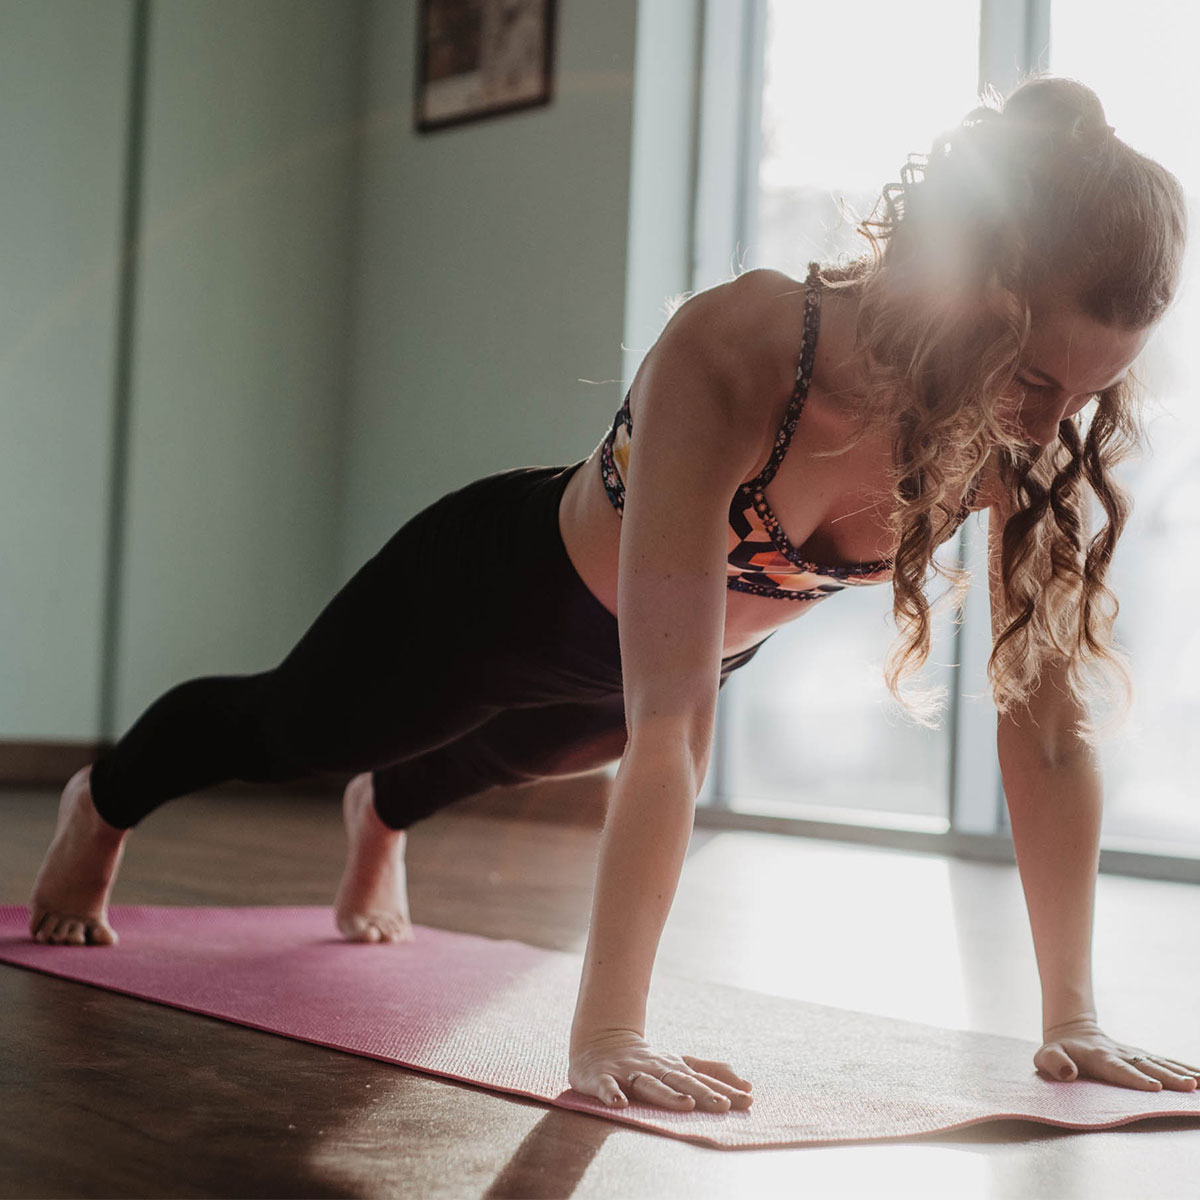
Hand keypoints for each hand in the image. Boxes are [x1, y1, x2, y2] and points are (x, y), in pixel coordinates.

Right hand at [569, 1028, 752, 1112]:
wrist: (600, 1043)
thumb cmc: (647, 1062)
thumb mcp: (679, 1065)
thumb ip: (711, 1073)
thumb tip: (747, 1085)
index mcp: (673, 1068)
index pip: (702, 1080)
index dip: (723, 1090)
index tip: (748, 1099)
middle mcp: (654, 1069)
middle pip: (680, 1081)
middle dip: (702, 1092)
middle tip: (723, 1106)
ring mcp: (628, 1073)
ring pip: (649, 1084)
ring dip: (667, 1094)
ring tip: (686, 1104)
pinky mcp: (601, 1077)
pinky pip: (606, 1086)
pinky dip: (612, 1094)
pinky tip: (620, 1104)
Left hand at [1036, 1016, 1199, 1091]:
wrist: (1071, 1031)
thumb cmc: (1058, 1051)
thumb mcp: (1045, 1056)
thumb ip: (1053, 1062)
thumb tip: (1068, 1073)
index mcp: (1099, 1057)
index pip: (1118, 1069)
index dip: (1135, 1078)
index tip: (1154, 1088)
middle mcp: (1121, 1054)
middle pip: (1147, 1066)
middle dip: (1169, 1077)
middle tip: (1189, 1087)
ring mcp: (1134, 1054)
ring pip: (1161, 1063)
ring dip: (1182, 1073)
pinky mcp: (1142, 1056)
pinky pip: (1166, 1063)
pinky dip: (1184, 1069)